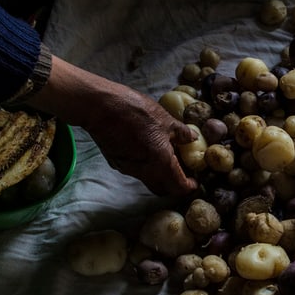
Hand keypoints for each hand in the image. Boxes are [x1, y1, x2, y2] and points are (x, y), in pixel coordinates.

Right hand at [28, 56, 198, 195]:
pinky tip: (147, 147)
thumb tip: (193, 139)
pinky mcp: (116, 162)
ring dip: (160, 173)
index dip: (189, 186)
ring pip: (148, 179)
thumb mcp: (165, 119)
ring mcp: (127, 168)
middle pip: (163, 189)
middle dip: (174, 183)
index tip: (195, 179)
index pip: (179, 188)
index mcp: (160, 163)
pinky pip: (136, 169)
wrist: (99, 106)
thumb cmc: (135, 110)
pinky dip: (146, 164)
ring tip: (166, 154)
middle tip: (182, 168)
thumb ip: (181, 133)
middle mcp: (144, 171)